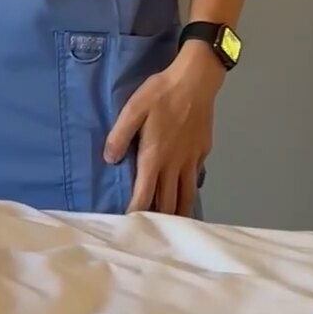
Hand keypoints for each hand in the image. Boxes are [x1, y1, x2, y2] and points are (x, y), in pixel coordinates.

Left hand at [104, 47, 222, 214]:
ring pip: (186, 196)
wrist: (196, 80)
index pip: (145, 194)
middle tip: (150, 233)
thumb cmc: (161, 93)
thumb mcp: (133, 108)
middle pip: (168, 202)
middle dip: (159, 221)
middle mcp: (174, 164)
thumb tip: (110, 160)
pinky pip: (195, 179)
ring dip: (178, 214)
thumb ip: (120, 135)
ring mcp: (192, 160)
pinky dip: (189, 191)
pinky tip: (184, 193)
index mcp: (155, 156)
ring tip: (172, 228)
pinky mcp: (203, 152)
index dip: (137, 213)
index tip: (129, 227)